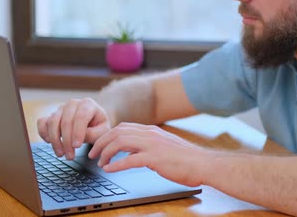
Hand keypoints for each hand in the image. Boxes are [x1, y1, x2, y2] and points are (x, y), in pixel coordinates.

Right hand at [37, 98, 110, 159]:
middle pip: (66, 121)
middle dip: (66, 141)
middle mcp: (73, 104)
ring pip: (52, 122)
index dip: (78, 132)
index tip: (77, 146)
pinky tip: (49, 142)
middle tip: (70, 156)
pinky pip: (42, 122)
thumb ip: (94, 134)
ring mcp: (61, 109)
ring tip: (61, 154)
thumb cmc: (98, 126)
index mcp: (88, 104)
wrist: (93, 122)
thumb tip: (78, 139)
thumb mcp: (103, 131)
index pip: (81, 116)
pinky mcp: (51, 115)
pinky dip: (43, 132)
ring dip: (55, 140)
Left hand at [88, 122, 209, 186]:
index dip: (108, 135)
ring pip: (120, 142)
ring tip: (99, 162)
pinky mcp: (155, 158)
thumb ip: (148, 146)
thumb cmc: (185, 159)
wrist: (202, 163)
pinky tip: (109, 169)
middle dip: (101, 142)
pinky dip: (116, 164)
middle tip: (93, 154)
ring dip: (106, 152)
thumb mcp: (163, 146)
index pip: (123, 127)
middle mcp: (150, 134)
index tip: (100, 146)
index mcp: (152, 130)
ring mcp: (152, 145)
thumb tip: (132, 153)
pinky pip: (130, 160)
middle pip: (117, 132)